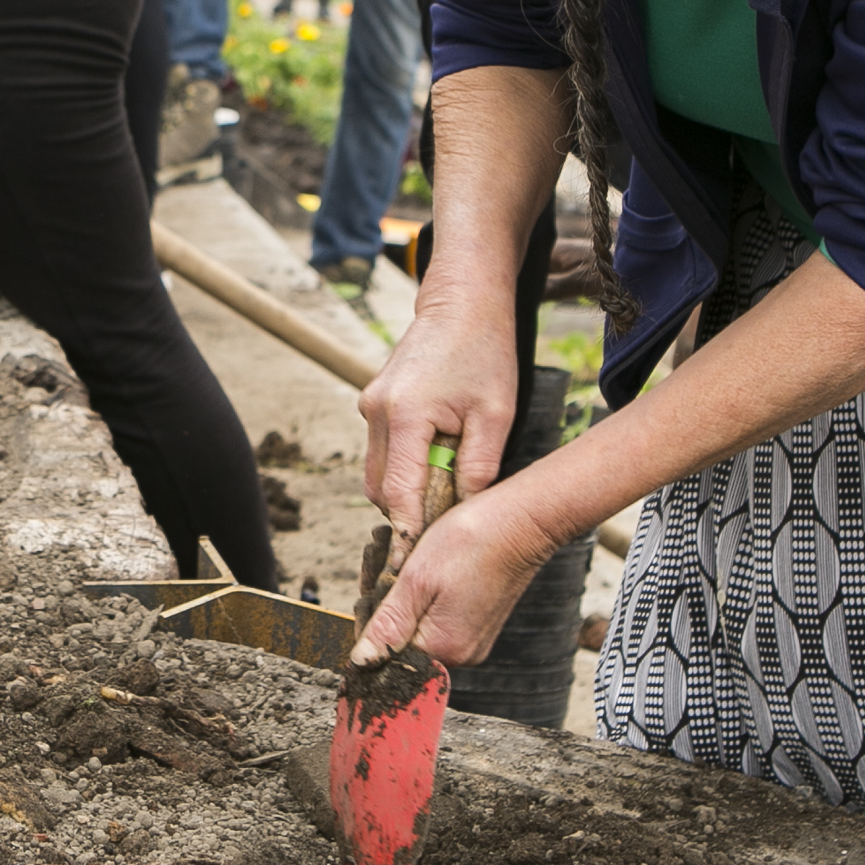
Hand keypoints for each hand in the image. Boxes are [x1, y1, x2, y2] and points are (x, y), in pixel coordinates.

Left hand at [352, 483, 563, 669]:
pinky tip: (431, 568)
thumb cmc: (472, 540)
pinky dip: (428, 596)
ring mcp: (474, 641)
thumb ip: (388, 625)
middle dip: (387, 606)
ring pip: (420, 628)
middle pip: (403, 642)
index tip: (374, 581)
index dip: (371, 617)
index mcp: (443, 648)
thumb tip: (362, 662)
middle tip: (391, 564)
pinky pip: (440, 618)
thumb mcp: (417, 578)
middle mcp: (462, 654)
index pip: (385, 651)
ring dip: (407, 598)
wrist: (524, 520)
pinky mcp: (481, 624)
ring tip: (414, 561)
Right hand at [361, 295, 516, 536]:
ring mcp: (370, 406)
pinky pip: (382, 453)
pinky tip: (437, 463)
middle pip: (380, 489)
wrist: (461, 303)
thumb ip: (478, 468)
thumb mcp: (495, 415)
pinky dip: (404, 469)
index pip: (398, 492)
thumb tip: (465, 512)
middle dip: (408, 512)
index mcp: (405, 414)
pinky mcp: (374, 404)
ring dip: (406, 491)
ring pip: (377, 474)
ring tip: (447, 488)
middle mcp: (376, 411)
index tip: (418, 561)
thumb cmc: (484, 352)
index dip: (408, 530)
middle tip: (447, 522)